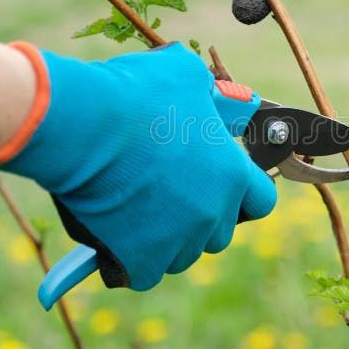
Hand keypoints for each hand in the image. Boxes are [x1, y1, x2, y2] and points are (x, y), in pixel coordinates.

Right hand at [0, 42, 276, 290]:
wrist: (86, 125)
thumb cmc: (137, 93)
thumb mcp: (186, 75)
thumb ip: (208, 95)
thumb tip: (212, 96)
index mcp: (232, 174)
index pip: (262, 201)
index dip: (244, 195)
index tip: (223, 187)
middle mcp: (213, 213)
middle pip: (219, 232)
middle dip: (201, 219)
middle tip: (171, 196)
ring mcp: (178, 240)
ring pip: (182, 254)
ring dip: (168, 240)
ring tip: (139, 212)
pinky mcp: (141, 259)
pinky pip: (145, 273)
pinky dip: (133, 261)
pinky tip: (118, 238)